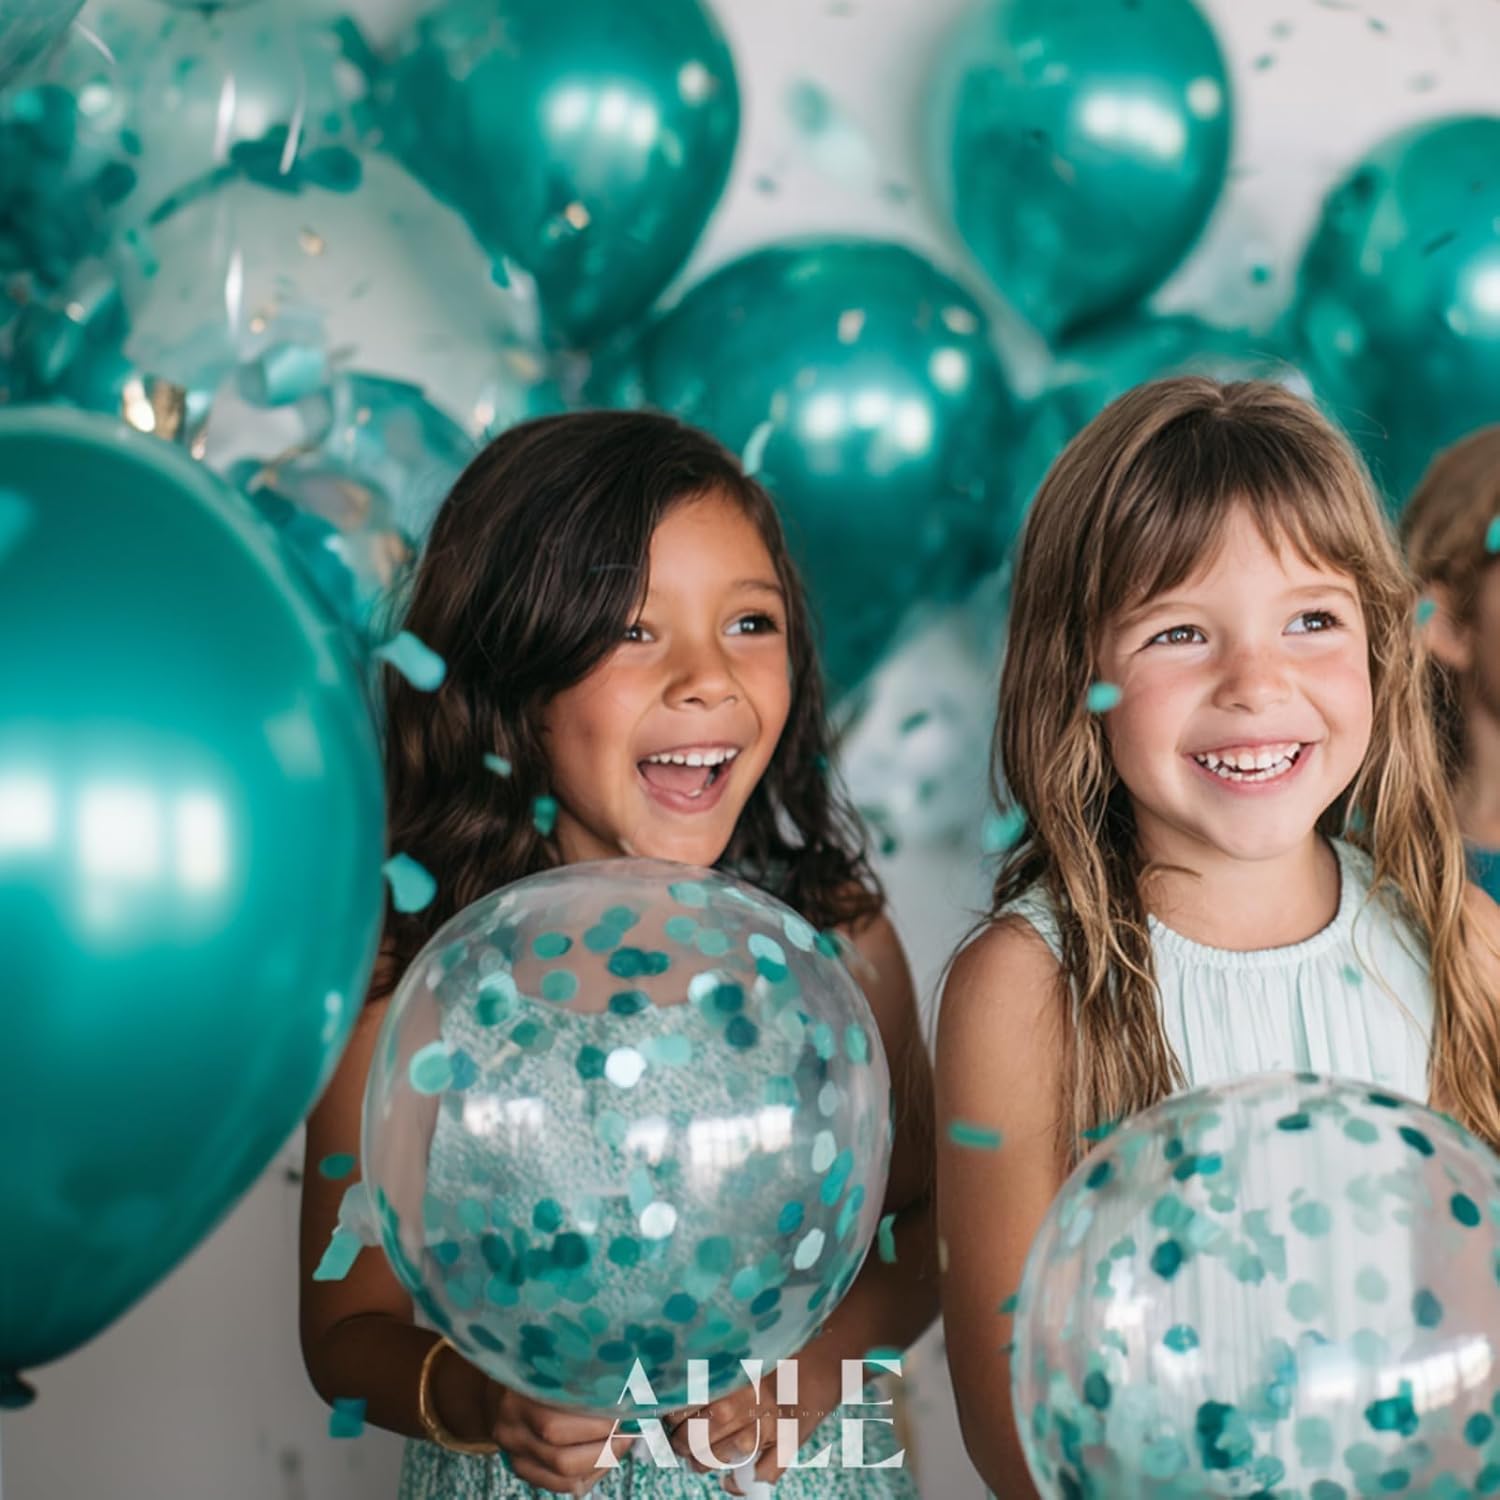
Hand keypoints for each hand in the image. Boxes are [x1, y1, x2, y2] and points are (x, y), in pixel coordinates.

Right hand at [486, 1381, 633, 1494]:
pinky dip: (587, 1476)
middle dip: (604, 1447)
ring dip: (601, 1463)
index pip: (555, 1424)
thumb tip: (628, 1381)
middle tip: (628, 1431)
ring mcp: (514, 1453)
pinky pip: (558, 1485)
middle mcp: (511, 1429)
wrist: (493, 1388)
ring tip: (621, 1444)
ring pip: (562, 1475)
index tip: (624, 1411)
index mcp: (516, 1395)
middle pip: (560, 1456)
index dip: (595, 1423)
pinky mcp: (521, 1468)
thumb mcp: (549, 1358)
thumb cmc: (532, 1367)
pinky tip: (604, 1460)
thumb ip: (579, 1369)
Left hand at [667, 1348, 844, 1491]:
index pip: (696, 1400)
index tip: (667, 1419)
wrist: (821, 1369)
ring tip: (697, 1462)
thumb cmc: (775, 1365)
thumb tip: (675, 1394)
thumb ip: (717, 1376)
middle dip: (685, 1442)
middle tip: (678, 1444)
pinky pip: (764, 1473)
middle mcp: (755, 1399)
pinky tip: (730, 1482)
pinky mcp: (790, 1444)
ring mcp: (773, 1424)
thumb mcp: (745, 1360)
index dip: (675, 1415)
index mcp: (739, 1375)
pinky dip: (743, 1483)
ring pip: (731, 1452)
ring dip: (707, 1462)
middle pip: (708, 1428)